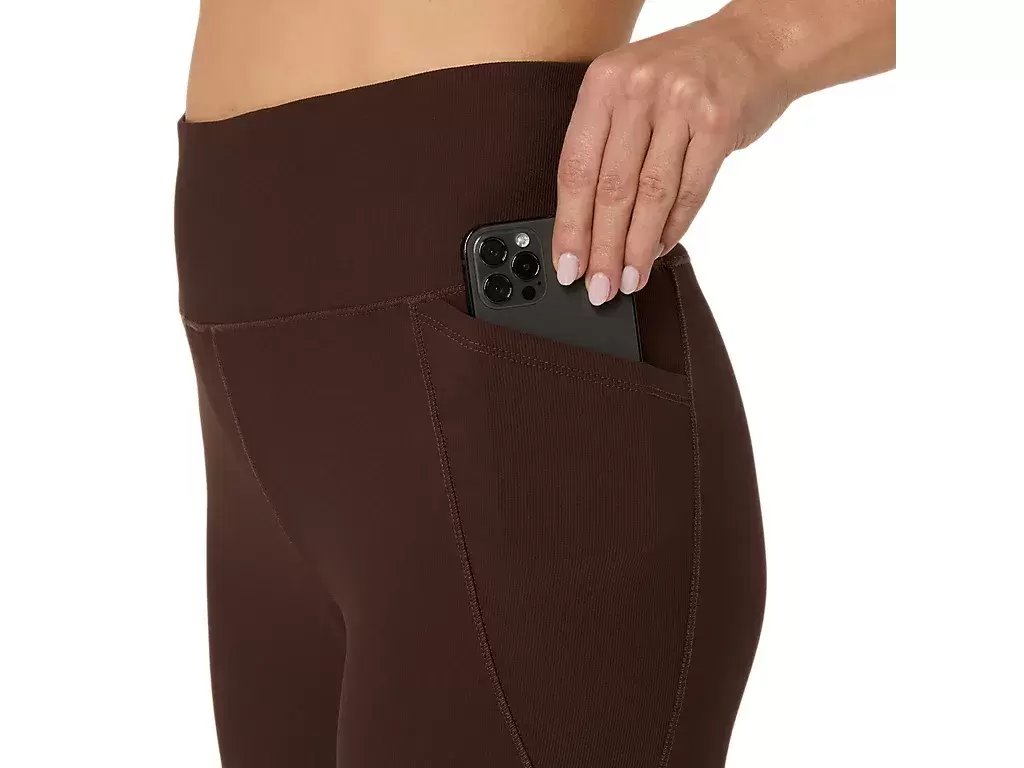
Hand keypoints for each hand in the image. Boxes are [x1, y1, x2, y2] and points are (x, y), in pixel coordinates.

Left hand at [552, 10, 791, 303]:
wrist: (757, 43)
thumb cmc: (687, 77)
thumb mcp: (632, 92)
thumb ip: (608, 145)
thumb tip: (586, 226)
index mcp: (603, 83)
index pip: (576, 168)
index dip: (570, 225)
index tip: (566, 264)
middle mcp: (638, 89)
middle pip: (611, 188)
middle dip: (602, 248)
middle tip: (598, 287)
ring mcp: (680, 103)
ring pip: (650, 195)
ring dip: (638, 248)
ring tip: (629, 280)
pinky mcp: (718, 121)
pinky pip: (690, 190)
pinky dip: (674, 228)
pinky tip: (660, 250)